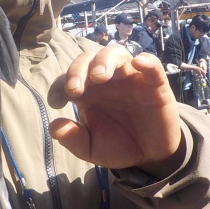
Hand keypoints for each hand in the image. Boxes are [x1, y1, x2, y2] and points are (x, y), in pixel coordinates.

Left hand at [48, 45, 182, 176]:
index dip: (58, 86)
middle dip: (78, 69)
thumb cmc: (118, 144)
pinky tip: (139, 63)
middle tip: (74, 89)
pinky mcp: (155, 85)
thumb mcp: (91, 148)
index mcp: (88, 92)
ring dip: (105, 60)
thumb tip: (54, 127)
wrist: (150, 155)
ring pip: (116, 53)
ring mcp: (130, 79)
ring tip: (99, 76)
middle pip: (89, 59)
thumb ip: (73, 139)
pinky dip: (147, 61)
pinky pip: (152, 66)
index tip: (56, 102)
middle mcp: (107, 80)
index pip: (67, 78)